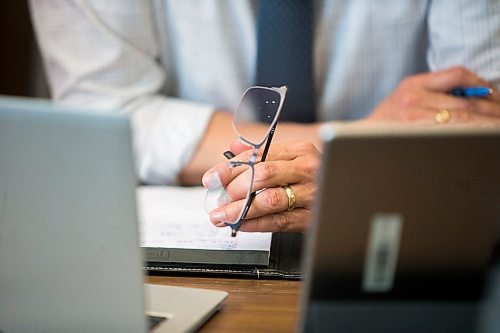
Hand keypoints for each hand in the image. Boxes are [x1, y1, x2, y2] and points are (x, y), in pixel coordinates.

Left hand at [202, 141, 320, 232]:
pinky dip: (257, 224)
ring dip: (241, 210)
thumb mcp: (291, 158)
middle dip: (234, 189)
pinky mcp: (313, 217)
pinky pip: (280, 221)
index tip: (211, 179)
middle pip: (263, 175)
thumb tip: (234, 145)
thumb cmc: (312, 176)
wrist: (348, 194)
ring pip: (270, 200)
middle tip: (218, 200)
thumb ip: (262, 152)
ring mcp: (313, 193)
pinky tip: (242, 225)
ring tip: (222, 216)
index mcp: (299, 150)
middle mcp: (307, 169)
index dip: (229, 168)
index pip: (257, 156)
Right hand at [365, 66, 499, 124]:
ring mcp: (413, 116)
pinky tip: (480, 133)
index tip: (491, 91)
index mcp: (413, 83)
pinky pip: (450, 131)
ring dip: (485, 121)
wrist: (364, 137)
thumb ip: (433, 90)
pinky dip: (469, 131)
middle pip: (463, 99)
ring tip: (497, 124)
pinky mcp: (414, 132)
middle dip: (490, 107)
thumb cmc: (387, 118)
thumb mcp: (406, 94)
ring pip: (461, 117)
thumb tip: (472, 93)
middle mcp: (413, 97)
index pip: (455, 74)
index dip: (478, 81)